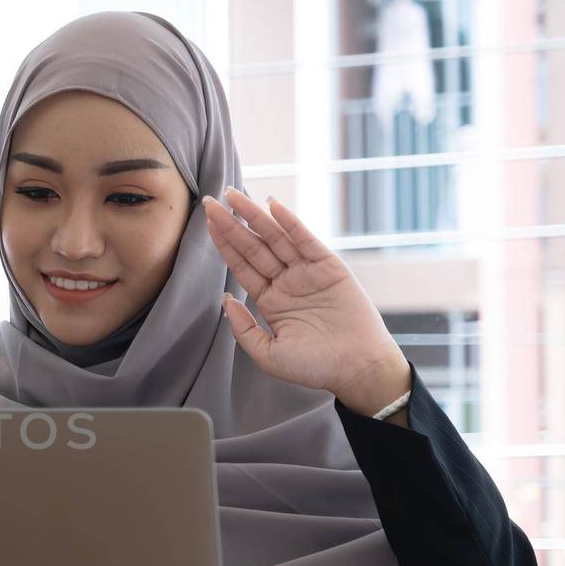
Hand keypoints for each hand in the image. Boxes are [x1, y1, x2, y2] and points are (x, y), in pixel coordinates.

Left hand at [202, 187, 411, 418]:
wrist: (356, 370)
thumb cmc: (315, 367)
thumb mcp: (268, 354)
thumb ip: (244, 328)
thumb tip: (225, 300)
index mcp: (271, 301)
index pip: (243, 265)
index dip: (225, 243)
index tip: (208, 222)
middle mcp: (287, 282)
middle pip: (254, 246)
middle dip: (232, 224)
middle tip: (211, 201)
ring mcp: (308, 273)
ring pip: (275, 238)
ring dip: (254, 216)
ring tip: (233, 196)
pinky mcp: (330, 267)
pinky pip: (306, 240)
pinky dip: (290, 223)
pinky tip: (272, 206)